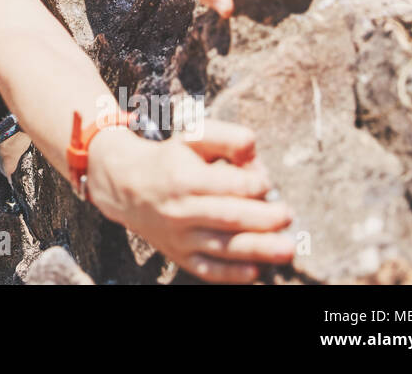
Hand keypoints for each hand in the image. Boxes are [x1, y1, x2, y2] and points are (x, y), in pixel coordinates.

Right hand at [86, 121, 295, 282]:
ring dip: (258, 250)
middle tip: (288, 215)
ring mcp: (178, 236)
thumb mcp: (191, 136)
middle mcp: (179, 209)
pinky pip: (206, 269)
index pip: (227, 185)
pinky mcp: (178, 255)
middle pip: (229, 218)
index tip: (265, 182)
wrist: (123, 184)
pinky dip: (231, 274)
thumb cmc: (168, 158)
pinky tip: (255, 272)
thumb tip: (254, 153)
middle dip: (264, 219)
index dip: (254, 184)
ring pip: (222, 247)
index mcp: (184, 178)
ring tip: (286, 248)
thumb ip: (226, 138)